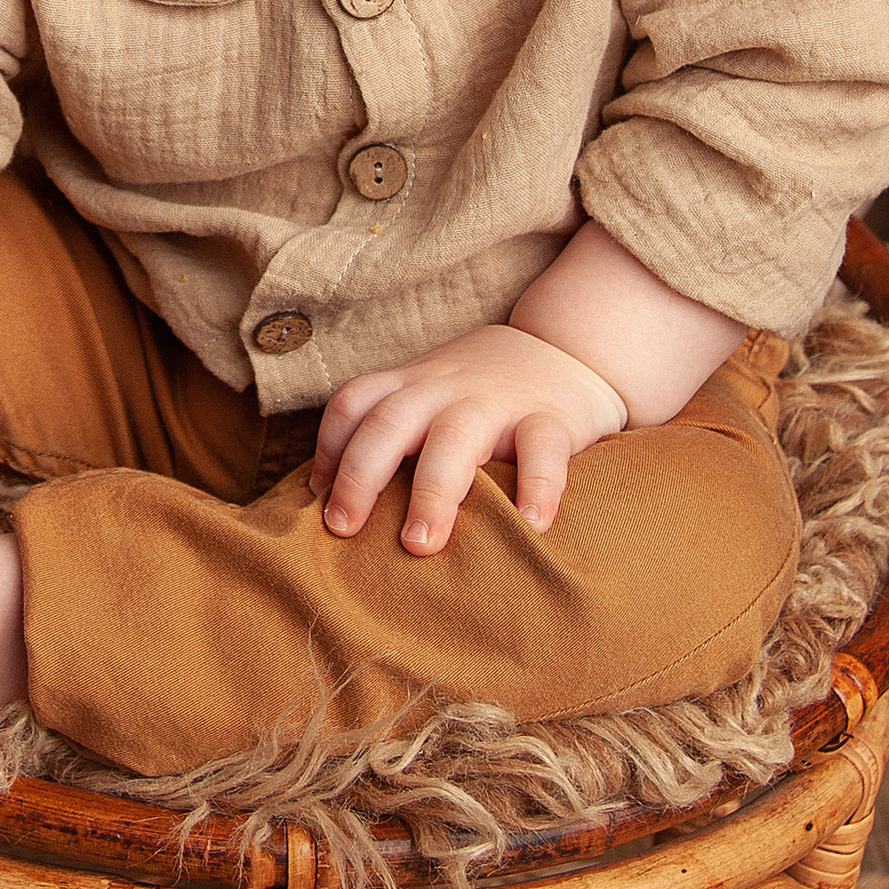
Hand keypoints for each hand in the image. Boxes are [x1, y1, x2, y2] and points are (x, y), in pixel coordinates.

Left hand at [309, 323, 628, 553]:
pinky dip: (538, 487)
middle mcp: (445, 389)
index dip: (329, 449)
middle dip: (362, 475)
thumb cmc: (483, 390)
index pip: (353, 403)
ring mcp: (497, 401)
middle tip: (344, 530)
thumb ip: (393, 432)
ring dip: (433, 491)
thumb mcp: (431, 392)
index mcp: (411, 385)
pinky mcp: (552, 417)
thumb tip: (334, 500)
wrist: (570, 344)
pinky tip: (529, 528)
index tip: (318, 499)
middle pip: (390, 422)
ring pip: (456, 437)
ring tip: (420, 545)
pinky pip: (542, 449)